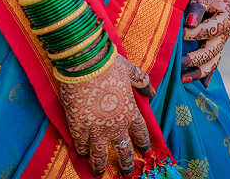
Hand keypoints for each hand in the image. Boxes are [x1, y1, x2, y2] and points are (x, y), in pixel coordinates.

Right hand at [58, 53, 153, 175]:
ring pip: (100, 155)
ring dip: (100, 165)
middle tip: (127, 172)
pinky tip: (82, 155)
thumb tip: (151, 91)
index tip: (145, 151)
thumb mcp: (130, 70)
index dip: (143, 144)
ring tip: (99, 173)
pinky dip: (82, 151)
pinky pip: (81, 145)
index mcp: (131, 112)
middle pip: (124, 151)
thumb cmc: (109, 63)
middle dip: (126, 163)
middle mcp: (116, 125)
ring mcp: (96, 128)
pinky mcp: (78, 126)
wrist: (84, 62)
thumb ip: (142, 81)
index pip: (141, 134)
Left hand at [181, 0, 229, 86]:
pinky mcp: (215, 40)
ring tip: (183, 79)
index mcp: (226, 20)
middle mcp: (226, 32)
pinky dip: (207, 71)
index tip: (178, 33)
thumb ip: (197, 6)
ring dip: (199, 70)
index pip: (207, 32)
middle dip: (194, 59)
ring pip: (213, 59)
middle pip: (211, 51)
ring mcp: (222, 38)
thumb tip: (190, 22)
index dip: (192, 34)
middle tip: (177, 64)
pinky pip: (213, 59)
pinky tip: (202, 83)